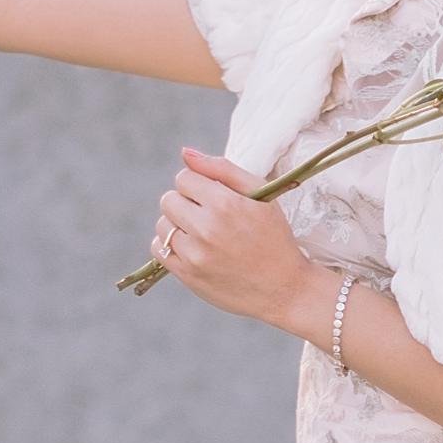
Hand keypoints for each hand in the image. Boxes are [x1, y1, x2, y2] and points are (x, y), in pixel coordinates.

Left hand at [147, 149, 317, 330]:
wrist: (284, 289)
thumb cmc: (274, 238)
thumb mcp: (261, 196)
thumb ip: (222, 169)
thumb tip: (185, 153)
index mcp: (225, 204)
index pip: (184, 178)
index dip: (198, 185)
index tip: (213, 197)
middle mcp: (206, 228)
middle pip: (168, 200)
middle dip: (185, 203)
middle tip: (207, 215)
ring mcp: (194, 254)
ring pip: (162, 225)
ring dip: (177, 225)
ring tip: (203, 234)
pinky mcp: (187, 275)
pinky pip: (158, 249)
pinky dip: (170, 245)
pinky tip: (192, 247)